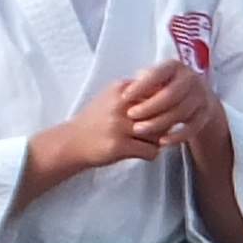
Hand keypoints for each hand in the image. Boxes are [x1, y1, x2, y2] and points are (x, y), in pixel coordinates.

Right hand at [27, 66, 166, 196]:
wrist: (72, 141)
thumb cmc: (97, 119)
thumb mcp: (114, 97)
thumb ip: (138, 93)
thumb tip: (170, 95)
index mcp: (121, 88)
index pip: (159, 93)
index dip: (164, 106)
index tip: (160, 114)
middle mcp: (120, 104)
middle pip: (162, 113)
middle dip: (163, 124)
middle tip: (155, 131)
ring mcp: (119, 125)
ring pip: (159, 133)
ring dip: (157, 140)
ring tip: (146, 142)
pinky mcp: (119, 146)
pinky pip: (151, 151)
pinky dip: (150, 154)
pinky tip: (141, 152)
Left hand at [115, 57, 224, 157]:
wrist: (197, 96)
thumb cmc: (167, 87)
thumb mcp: (156, 79)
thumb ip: (142, 83)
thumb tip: (124, 90)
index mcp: (175, 66)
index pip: (158, 74)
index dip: (140, 86)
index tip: (124, 97)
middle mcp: (191, 79)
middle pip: (170, 94)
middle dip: (149, 106)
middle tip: (130, 115)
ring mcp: (201, 97)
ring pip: (180, 112)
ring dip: (158, 123)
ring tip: (138, 130)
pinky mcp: (205, 114)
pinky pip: (191, 128)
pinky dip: (176, 136)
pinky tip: (161, 141)